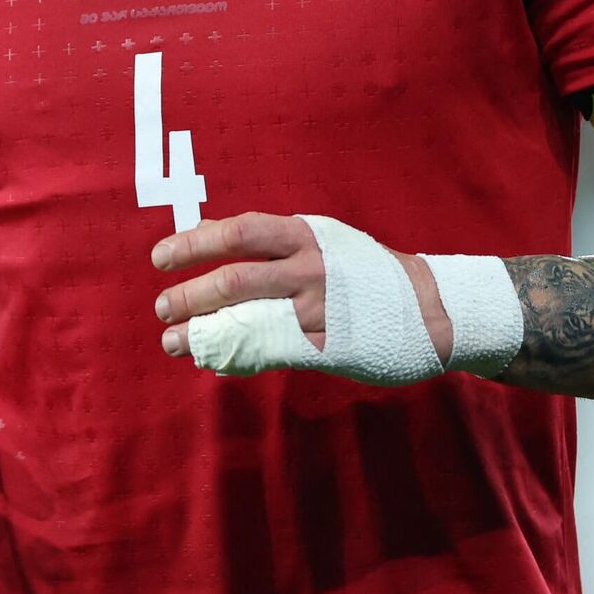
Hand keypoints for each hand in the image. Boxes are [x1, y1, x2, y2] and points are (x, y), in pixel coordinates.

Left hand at [152, 211, 453, 362]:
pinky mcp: (326, 344)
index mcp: (306, 234)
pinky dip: (234, 356)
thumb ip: (274, 245)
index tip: (161, 256)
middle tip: (160, 305)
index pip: (240, 232)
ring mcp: (318, 307)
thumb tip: (214, 241)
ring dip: (202, 329)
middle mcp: (310, 265)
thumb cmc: (367, 274)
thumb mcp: (323, 243)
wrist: (433, 309)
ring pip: (246, 315)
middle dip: (190, 292)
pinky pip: (268, 350)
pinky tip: (213, 362)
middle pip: (235, 275)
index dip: (195, 243)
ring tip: (173, 339)